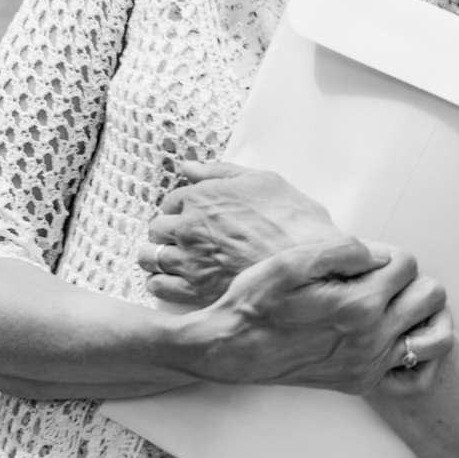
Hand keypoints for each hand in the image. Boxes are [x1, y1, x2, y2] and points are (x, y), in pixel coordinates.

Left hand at [139, 162, 339, 307]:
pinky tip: (174, 281)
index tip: (191, 216)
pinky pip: (159, 286)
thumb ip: (219, 172)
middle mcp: (188, 227)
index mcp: (202, 197)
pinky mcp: (194, 291)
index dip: (181, 208)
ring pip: (150, 256)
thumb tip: (188, 166)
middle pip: (156, 228)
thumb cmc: (293, 219)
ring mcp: (189, 260)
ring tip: (174, 260)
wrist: (309, 263)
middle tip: (184, 239)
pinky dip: (160, 283)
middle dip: (166, 232)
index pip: (171, 200)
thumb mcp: (262, 180)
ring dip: (157, 256)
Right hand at [173, 238, 451, 394]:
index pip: (408, 264)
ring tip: (396, 306)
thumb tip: (378, 255)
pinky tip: (393, 338)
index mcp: (358, 305)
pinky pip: (415, 373)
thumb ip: (341, 249)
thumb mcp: (290, 261)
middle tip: (381, 281)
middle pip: (431, 296)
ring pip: (436, 336)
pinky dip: (415, 353)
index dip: (387, 254)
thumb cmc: (256, 301)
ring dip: (422, 315)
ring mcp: (370, 365)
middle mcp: (372, 339)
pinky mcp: (362, 382)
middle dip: (411, 280)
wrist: (231, 350)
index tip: (363, 261)